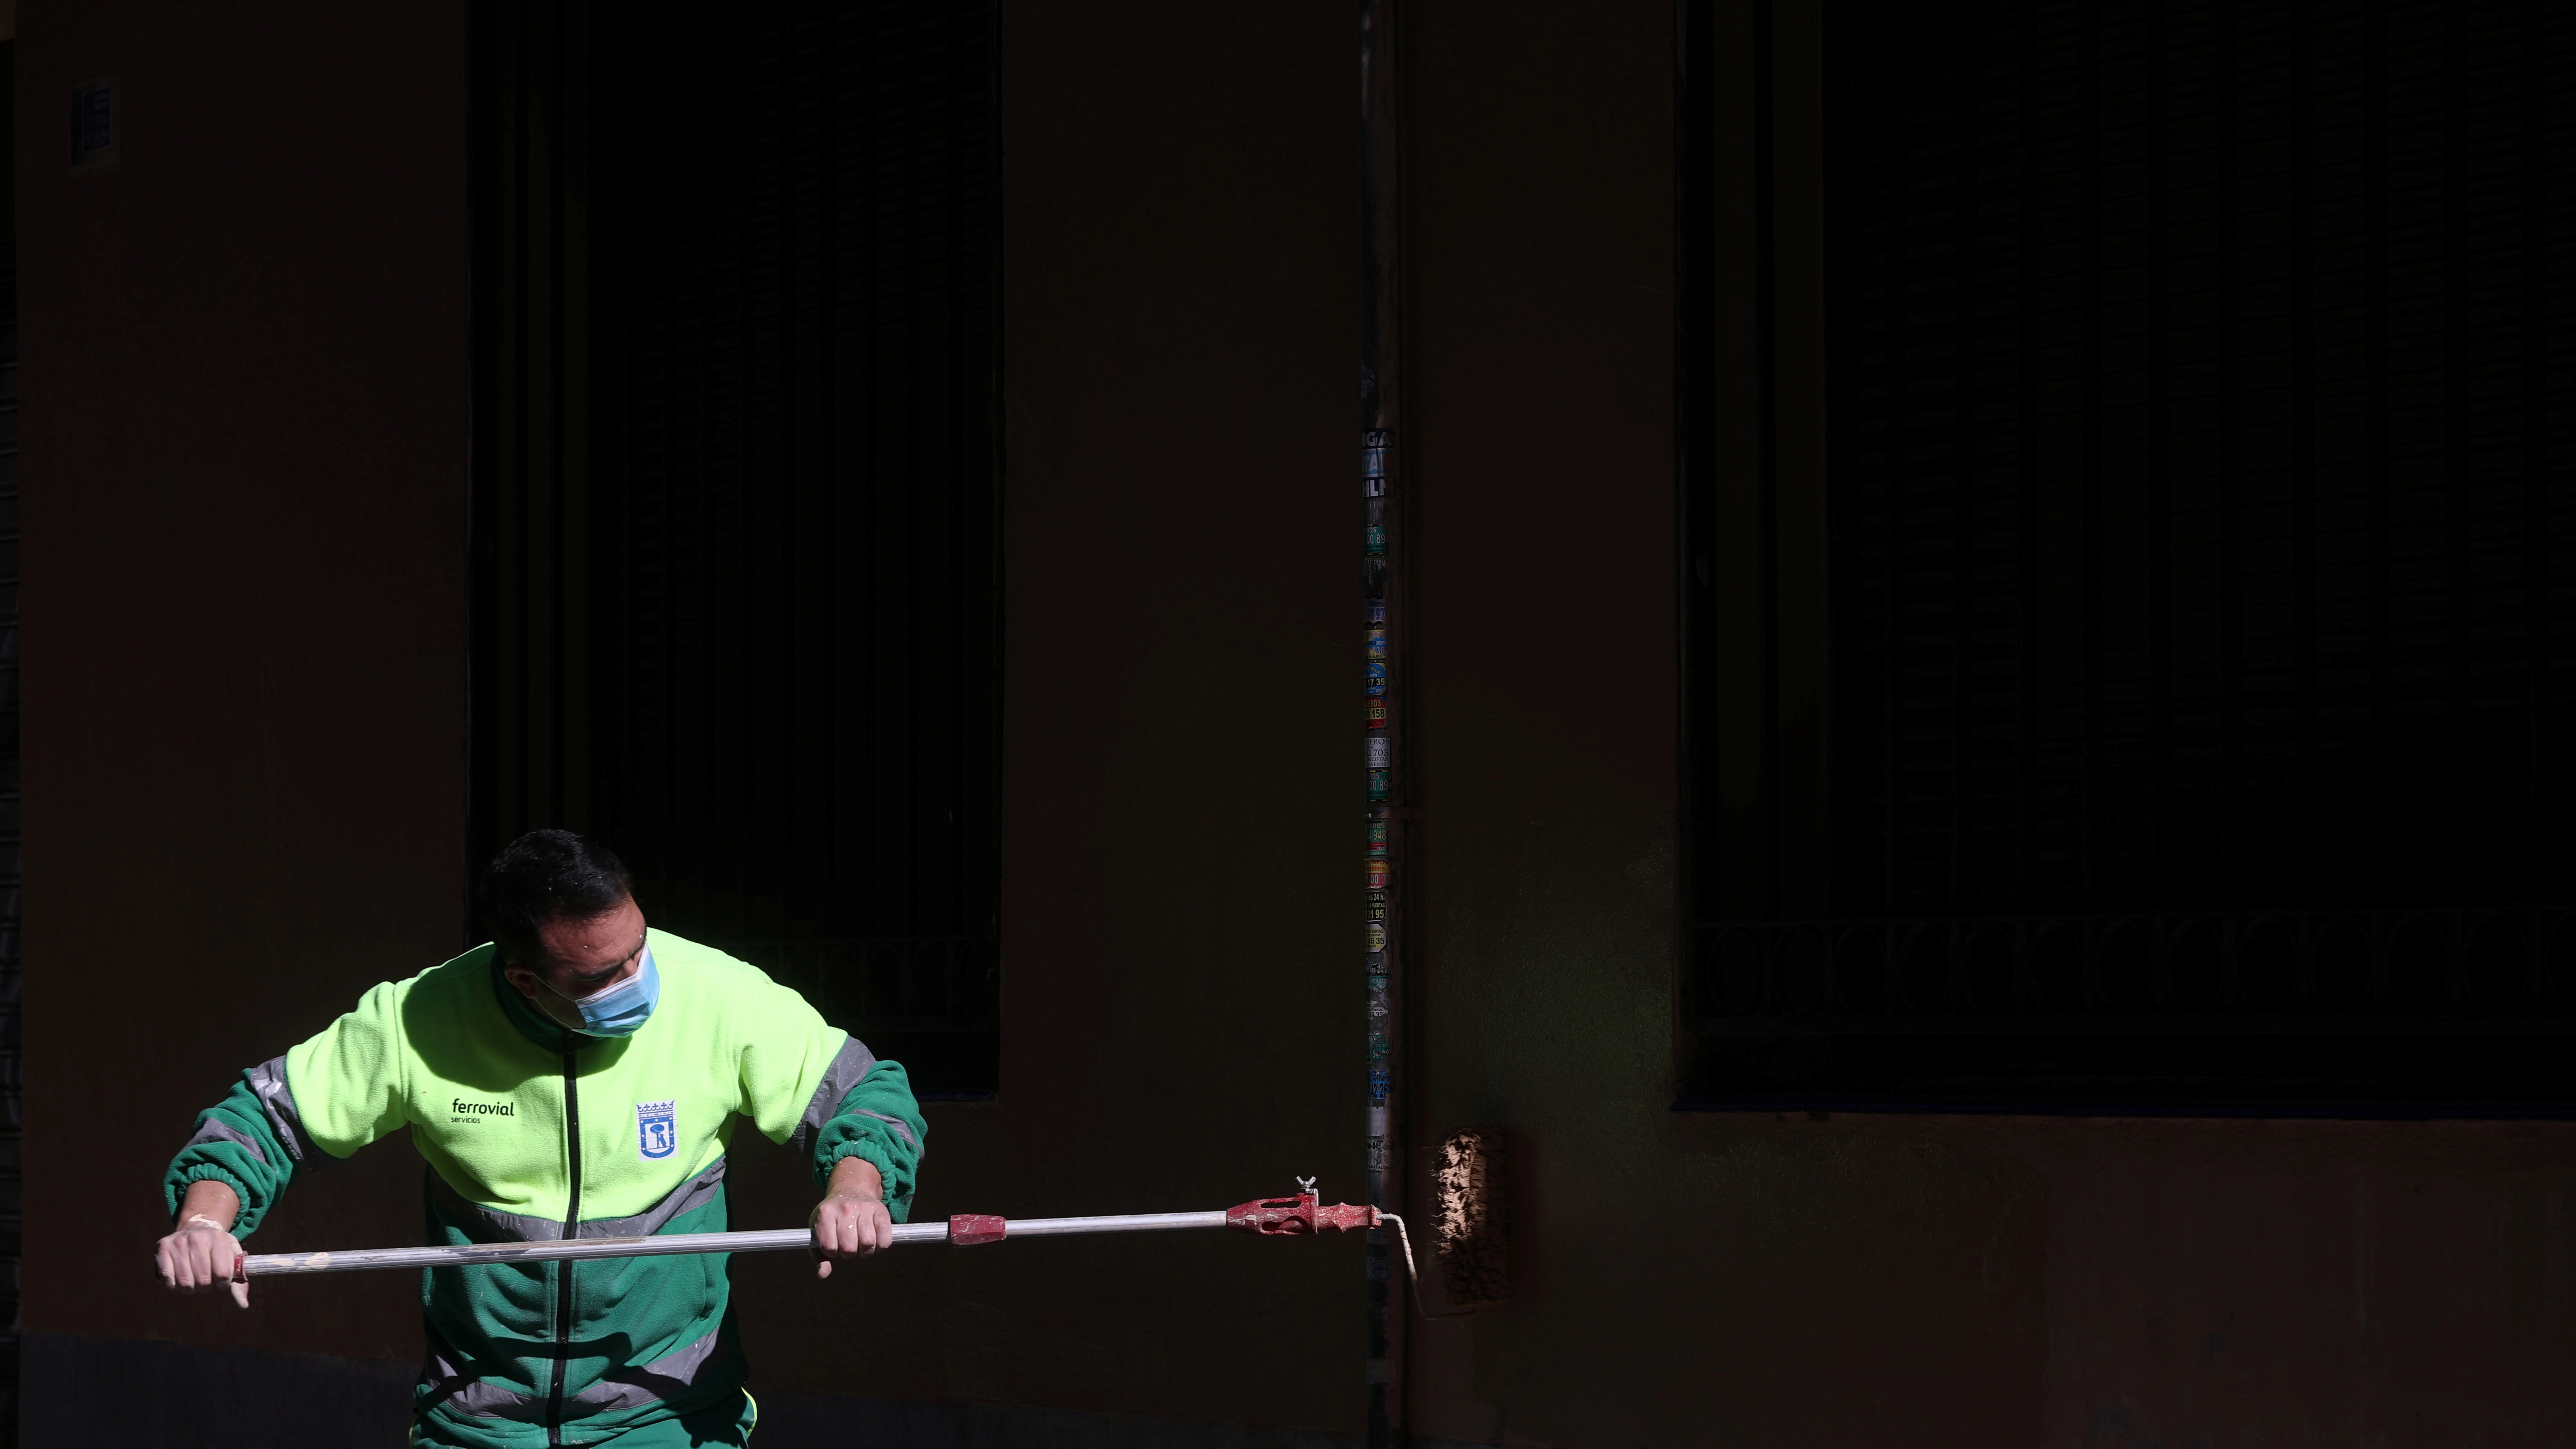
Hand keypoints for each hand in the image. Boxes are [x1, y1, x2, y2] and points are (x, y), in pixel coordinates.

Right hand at [156, 1218, 248, 1308]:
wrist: (196, 1228)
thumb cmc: (217, 1249)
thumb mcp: (232, 1258)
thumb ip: (239, 1281)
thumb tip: (243, 1305)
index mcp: (219, 1239)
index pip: (222, 1273)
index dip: (223, 1284)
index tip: (222, 1282)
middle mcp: (198, 1238)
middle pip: (203, 1280)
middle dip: (206, 1287)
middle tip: (206, 1282)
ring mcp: (179, 1241)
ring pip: (185, 1282)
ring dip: (190, 1288)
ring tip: (194, 1281)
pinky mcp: (162, 1247)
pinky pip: (167, 1278)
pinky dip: (174, 1285)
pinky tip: (179, 1278)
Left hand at [809, 1154, 891, 1278]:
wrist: (851, 1189)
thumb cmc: (833, 1216)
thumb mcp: (819, 1230)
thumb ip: (819, 1254)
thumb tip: (822, 1275)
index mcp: (825, 1214)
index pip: (829, 1247)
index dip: (832, 1252)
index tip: (834, 1245)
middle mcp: (844, 1208)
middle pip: (849, 1248)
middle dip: (849, 1253)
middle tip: (849, 1245)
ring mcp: (864, 1207)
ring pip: (868, 1244)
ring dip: (865, 1251)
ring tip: (861, 1244)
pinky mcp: (880, 1209)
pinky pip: (885, 1237)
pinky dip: (882, 1246)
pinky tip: (875, 1242)